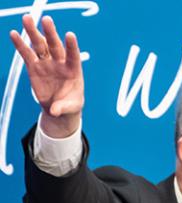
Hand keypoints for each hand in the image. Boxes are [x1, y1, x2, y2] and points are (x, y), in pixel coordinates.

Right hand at [10, 14, 83, 137]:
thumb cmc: (70, 104)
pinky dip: (20, 44)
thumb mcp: (71, 108)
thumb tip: (54, 111)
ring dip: (33, 32)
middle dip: (50, 33)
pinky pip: (27, 54)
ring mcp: (46, 63)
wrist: (58, 107)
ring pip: (40, 45)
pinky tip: (14, 34)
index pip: (73, 56)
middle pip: (55, 45)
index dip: (72, 46)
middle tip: (46, 20)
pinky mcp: (34, 67)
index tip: (70, 35)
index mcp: (73, 70)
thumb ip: (63, 107)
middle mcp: (59, 63)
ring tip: (27, 18)